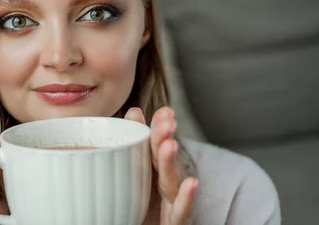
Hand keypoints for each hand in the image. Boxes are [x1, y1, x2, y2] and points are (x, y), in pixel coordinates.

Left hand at [125, 106, 197, 224]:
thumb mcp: (141, 172)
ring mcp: (172, 200)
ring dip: (170, 161)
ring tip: (170, 144)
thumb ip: (136, 143)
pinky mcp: (176, 219)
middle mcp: (165, 182)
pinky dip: (187, 196)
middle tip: (167, 120)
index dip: (159, 127)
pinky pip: (180, 208)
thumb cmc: (148, 205)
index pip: (155, 143)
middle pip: (162, 157)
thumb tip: (134, 111)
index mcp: (153, 169)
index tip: (166, 111)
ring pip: (170, 179)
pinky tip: (192, 183)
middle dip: (164, 137)